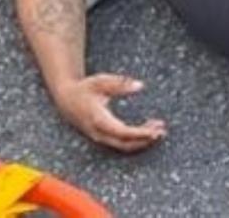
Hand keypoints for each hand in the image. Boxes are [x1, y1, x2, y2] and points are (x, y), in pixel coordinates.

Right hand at [52, 73, 167, 153]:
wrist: (67, 100)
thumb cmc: (85, 89)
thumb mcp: (101, 81)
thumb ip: (120, 83)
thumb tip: (140, 86)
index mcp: (98, 119)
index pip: (122, 132)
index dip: (139, 133)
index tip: (154, 131)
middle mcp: (99, 133)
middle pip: (125, 143)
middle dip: (145, 139)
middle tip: (162, 131)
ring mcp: (100, 138)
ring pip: (124, 146)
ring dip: (142, 141)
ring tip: (159, 130)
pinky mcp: (103, 138)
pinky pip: (121, 144)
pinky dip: (136, 140)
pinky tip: (148, 130)